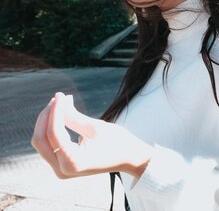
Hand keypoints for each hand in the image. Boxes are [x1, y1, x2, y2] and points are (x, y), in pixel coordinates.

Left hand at [31, 92, 153, 178]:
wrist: (130, 159)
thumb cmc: (118, 142)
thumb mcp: (96, 127)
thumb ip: (73, 116)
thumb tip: (57, 101)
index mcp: (73, 163)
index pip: (53, 134)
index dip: (54, 112)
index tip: (60, 95)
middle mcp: (62, 170)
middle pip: (41, 140)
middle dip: (46, 116)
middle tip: (58, 98)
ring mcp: (60, 170)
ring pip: (41, 142)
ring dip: (47, 121)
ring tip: (60, 103)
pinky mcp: (62, 165)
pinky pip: (49, 144)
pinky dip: (52, 128)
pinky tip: (60, 114)